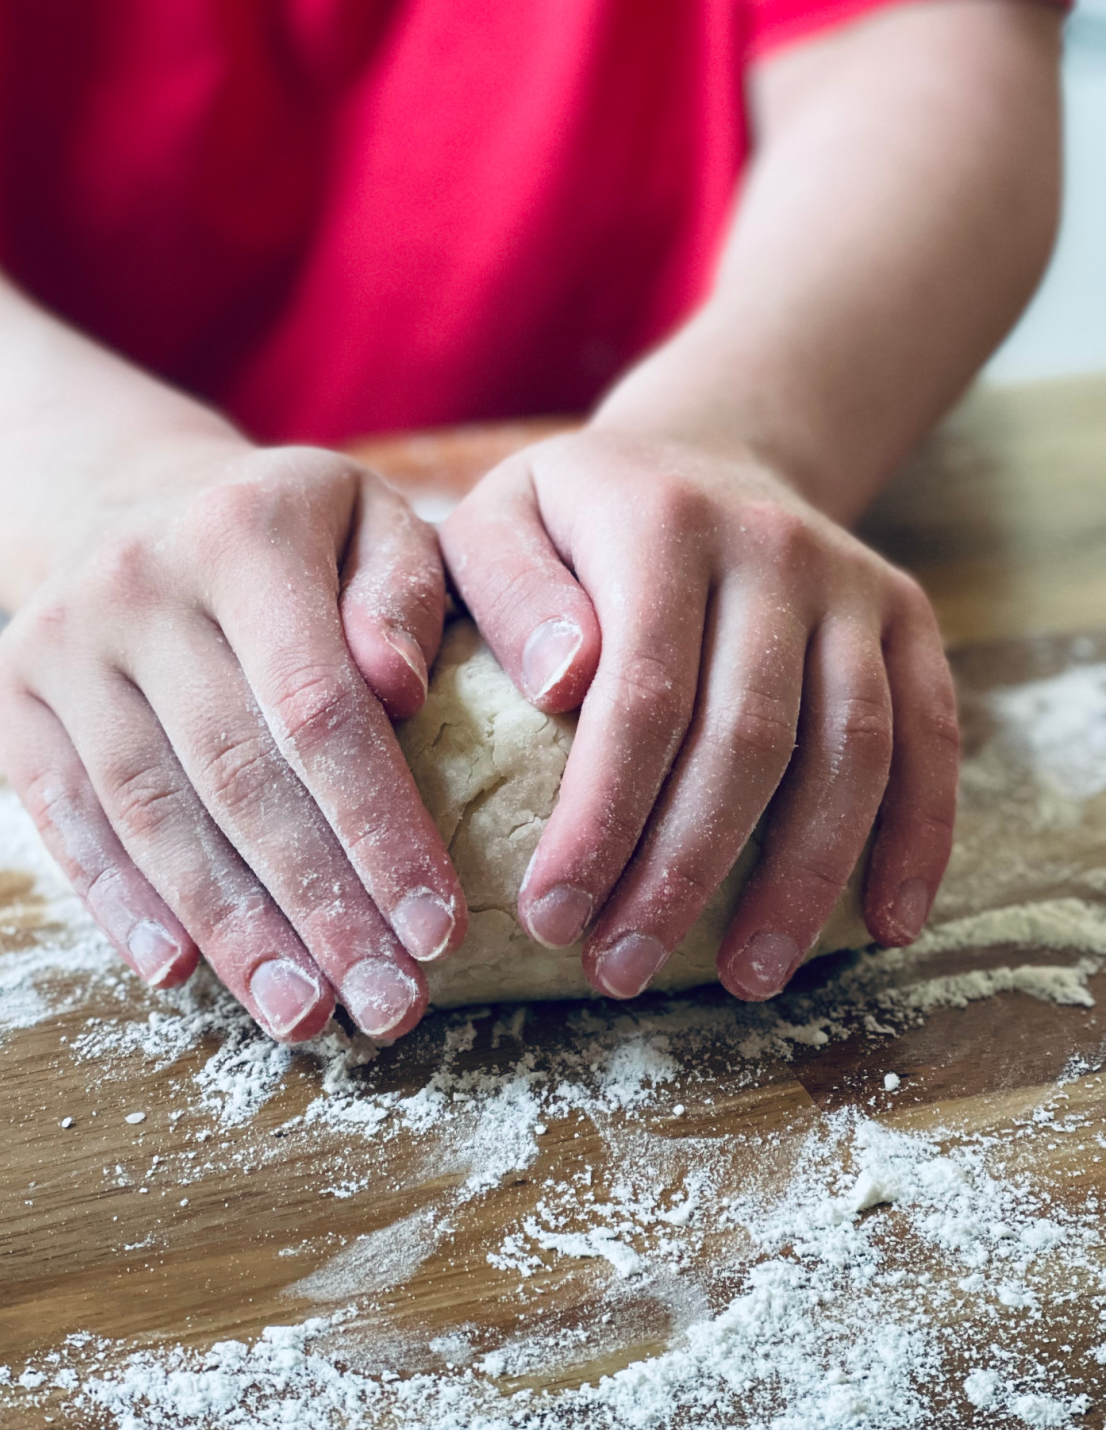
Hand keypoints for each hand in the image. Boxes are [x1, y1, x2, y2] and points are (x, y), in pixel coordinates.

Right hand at [0, 442, 466, 1041]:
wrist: (130, 503)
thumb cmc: (295, 536)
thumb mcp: (374, 521)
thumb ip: (407, 592)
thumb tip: (402, 688)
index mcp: (245, 533)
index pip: (320, 710)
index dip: (379, 831)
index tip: (437, 930)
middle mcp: (139, 580)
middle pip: (237, 776)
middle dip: (320, 905)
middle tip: (386, 1001)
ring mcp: (61, 641)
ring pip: (153, 813)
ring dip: (232, 928)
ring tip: (303, 1013)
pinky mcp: (9, 694)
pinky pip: (66, 817)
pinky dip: (122, 904)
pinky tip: (180, 973)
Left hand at [442, 426, 957, 1001]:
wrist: (708, 451)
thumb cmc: (576, 518)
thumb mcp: (498, 519)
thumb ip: (501, 591)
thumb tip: (559, 683)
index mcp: (660, 524)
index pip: (641, 696)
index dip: (602, 820)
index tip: (554, 916)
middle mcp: (772, 547)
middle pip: (747, 738)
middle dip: (684, 873)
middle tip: (622, 968)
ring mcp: (852, 582)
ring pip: (849, 749)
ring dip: (802, 879)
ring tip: (746, 978)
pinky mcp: (905, 615)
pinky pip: (930, 735)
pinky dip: (919, 836)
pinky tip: (886, 923)